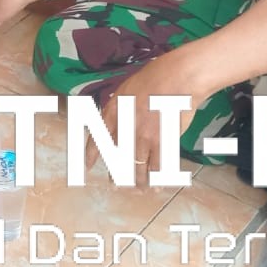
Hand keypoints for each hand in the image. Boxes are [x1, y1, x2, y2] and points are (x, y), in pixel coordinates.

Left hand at [85, 53, 200, 186]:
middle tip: (116, 184)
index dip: (91, 154)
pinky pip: (156, 167)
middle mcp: (124, 125)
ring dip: (137, 181)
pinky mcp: (161, 142)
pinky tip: (156, 186)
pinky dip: (156, 179)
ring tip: (137, 189)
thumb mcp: (129, 88)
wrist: (179, 77)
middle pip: (116, 157)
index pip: (97, 137)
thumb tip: (116, 123)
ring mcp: (142, 136)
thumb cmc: (158, 77)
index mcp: (114, 109)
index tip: (87, 166)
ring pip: (136, 166)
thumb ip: (120, 107)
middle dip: (116, 174)